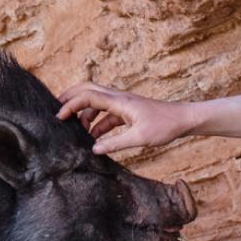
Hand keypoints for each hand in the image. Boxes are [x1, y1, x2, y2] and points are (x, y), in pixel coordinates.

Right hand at [57, 82, 190, 153]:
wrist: (183, 120)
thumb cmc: (165, 126)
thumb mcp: (140, 138)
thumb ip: (115, 144)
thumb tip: (94, 149)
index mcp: (120, 102)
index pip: (88, 97)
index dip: (70, 105)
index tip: (59, 118)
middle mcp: (119, 99)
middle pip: (88, 90)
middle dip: (71, 98)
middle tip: (57, 111)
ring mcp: (123, 104)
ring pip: (96, 103)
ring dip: (84, 114)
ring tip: (76, 132)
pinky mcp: (128, 112)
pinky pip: (106, 114)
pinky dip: (97, 123)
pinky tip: (93, 138)